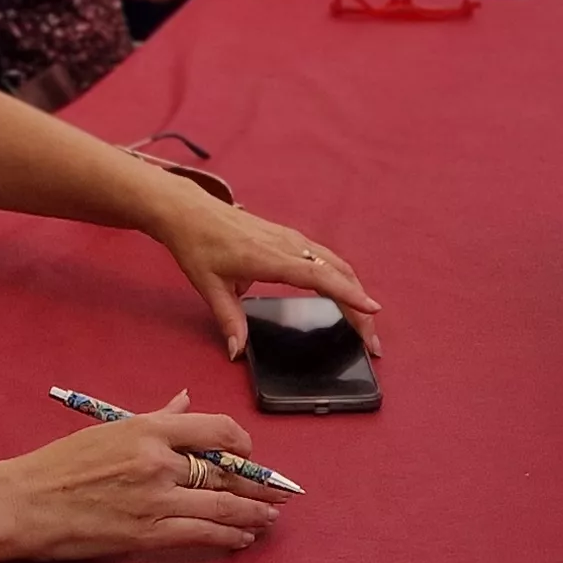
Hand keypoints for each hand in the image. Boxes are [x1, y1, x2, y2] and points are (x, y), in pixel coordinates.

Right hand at [3, 390, 289, 559]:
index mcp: (148, 429)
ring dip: (253, 514)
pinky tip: (242, 538)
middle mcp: (157, 460)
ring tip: (270, 518)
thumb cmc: (60, 465)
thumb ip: (156, 417)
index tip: (251, 455)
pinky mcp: (147, 533)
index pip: (216, 430)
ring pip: (222, 506)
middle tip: (280, 493)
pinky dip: (228, 536)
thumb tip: (185, 401)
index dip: (243, 445)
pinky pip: (201, 534)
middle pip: (225, 472)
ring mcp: (154, 499)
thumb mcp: (108, 428)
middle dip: (258, 485)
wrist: (25, 504)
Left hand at [145, 195, 384, 357]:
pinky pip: (325, 258)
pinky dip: (343, 278)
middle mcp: (287, 245)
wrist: (190, 211)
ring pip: (335, 264)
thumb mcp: (208, 285)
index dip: (347, 294)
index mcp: (268, 257)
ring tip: (365, 322)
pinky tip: (346, 295)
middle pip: (337, 273)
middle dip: (360, 304)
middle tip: (371, 339)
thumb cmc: (198, 245)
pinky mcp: (290, 238)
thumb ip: (228, 319)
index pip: (318, 277)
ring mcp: (291, 239)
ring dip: (354, 291)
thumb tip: (237, 351)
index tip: (371, 309)